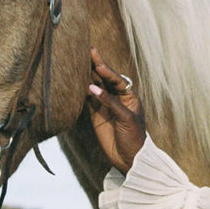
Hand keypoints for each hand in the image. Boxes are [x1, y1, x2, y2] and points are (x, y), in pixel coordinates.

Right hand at [87, 47, 145, 172]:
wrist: (129, 158)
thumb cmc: (134, 137)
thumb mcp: (126, 118)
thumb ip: (110, 103)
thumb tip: (92, 88)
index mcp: (129, 96)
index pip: (117, 80)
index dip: (107, 71)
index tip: (97, 63)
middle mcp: (117, 98)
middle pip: (105, 79)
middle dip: (96, 65)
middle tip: (88, 49)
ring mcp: (105, 106)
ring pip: (94, 87)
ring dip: (87, 75)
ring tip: (78, 60)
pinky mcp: (95, 115)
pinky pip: (87, 100)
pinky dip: (81, 91)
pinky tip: (75, 81)